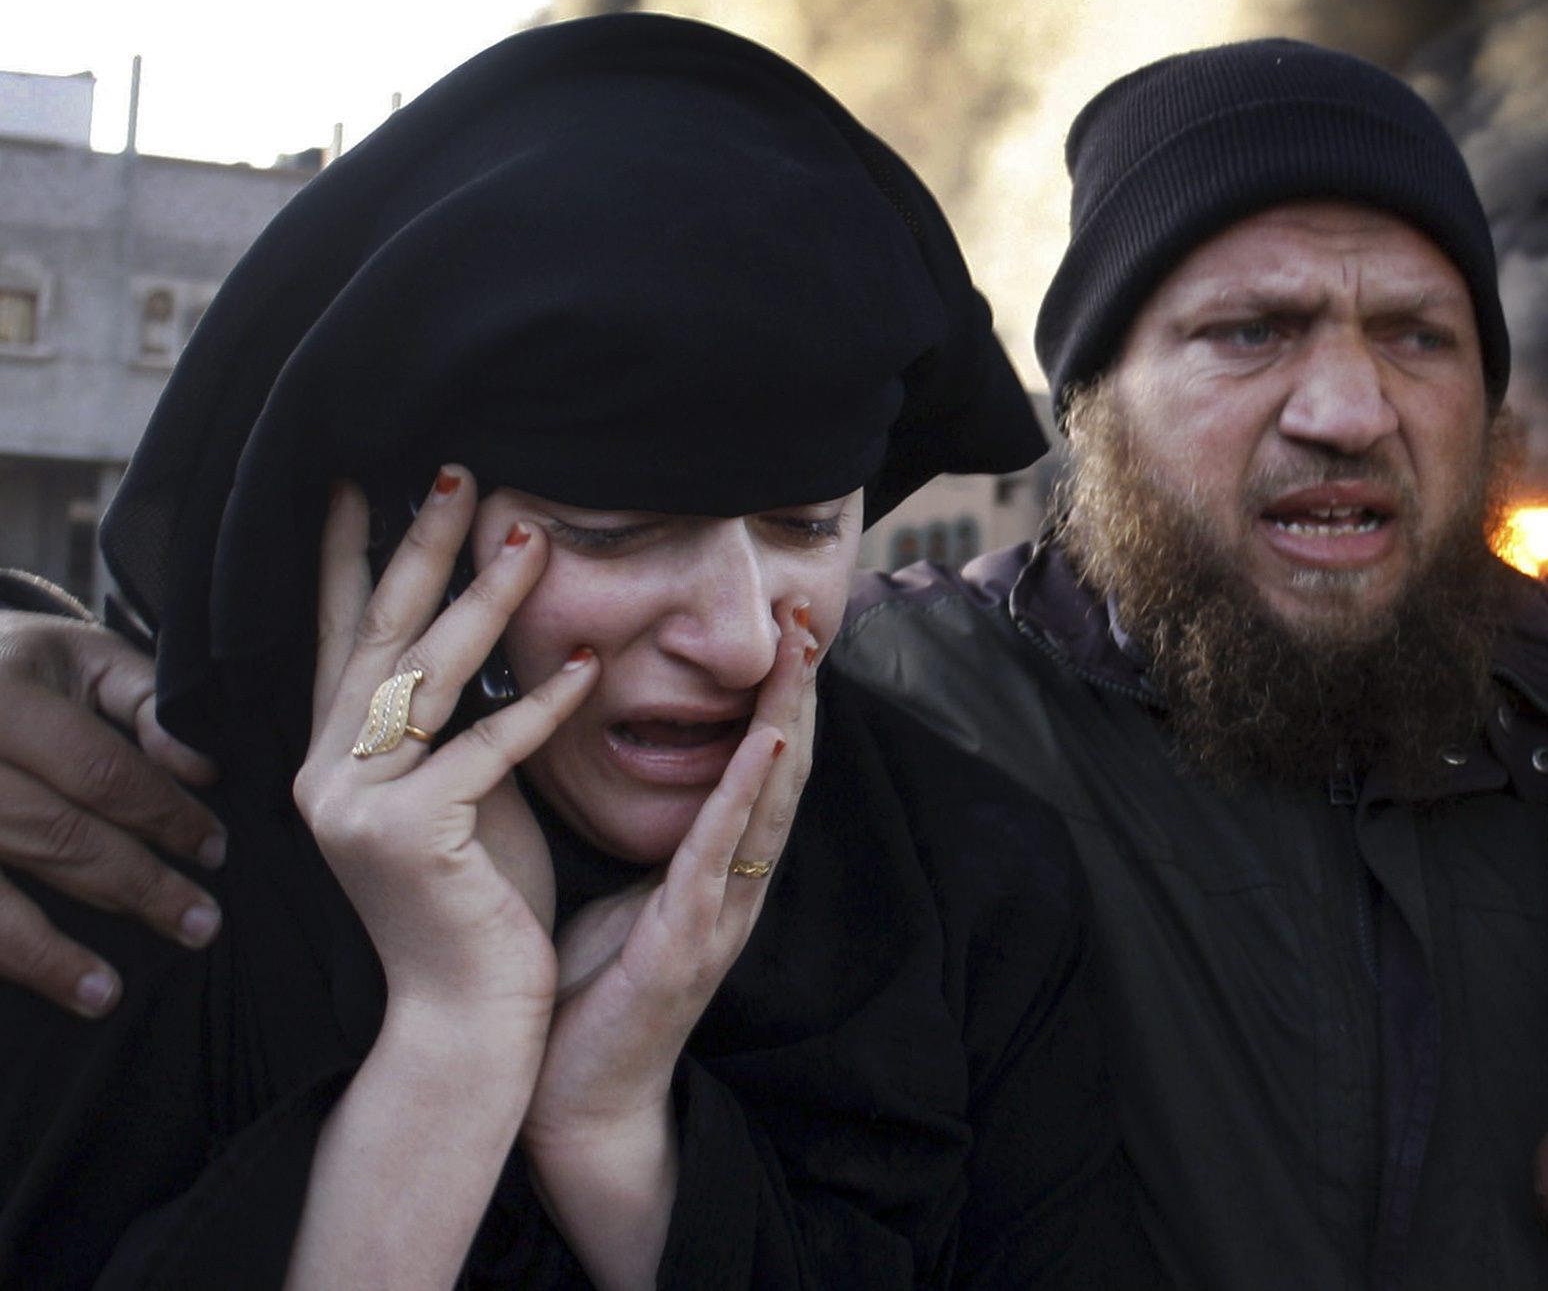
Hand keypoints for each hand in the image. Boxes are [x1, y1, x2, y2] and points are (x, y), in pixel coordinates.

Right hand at [0, 610, 223, 1015]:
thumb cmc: (14, 669)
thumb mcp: (80, 658)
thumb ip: (146, 702)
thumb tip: (200, 769)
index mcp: (2, 698)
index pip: (101, 771)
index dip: (165, 815)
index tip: (215, 850)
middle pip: (53, 836)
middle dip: (134, 886)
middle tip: (200, 924)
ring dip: (48, 952)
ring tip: (107, 995)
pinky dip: (0, 954)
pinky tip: (38, 984)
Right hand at [293, 471, 598, 1026]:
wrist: (468, 1013)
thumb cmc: (476, 894)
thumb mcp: (459, 786)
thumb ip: (449, 717)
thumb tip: (479, 620)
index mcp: (332, 756)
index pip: (339, 633)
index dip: (345, 554)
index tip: (359, 477)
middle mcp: (324, 772)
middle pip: (380, 635)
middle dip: (419, 546)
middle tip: (458, 468)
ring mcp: (355, 805)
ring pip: (427, 678)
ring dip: (485, 601)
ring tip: (531, 535)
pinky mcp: (406, 837)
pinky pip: (483, 750)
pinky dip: (539, 706)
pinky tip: (589, 664)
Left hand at [517, 603, 817, 1286]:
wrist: (568, 1103)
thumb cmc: (587, 994)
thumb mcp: (620, 889)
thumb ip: (647, 832)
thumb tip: (622, 756)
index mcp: (717, 869)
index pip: (761, 764)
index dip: (782, 693)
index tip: (791, 622)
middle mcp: (736, 884)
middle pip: (785, 768)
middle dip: (800, 688)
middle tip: (814, 610)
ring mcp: (722, 914)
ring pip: (770, 799)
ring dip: (790, 720)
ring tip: (803, 654)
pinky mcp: (687, 945)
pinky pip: (724, 854)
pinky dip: (746, 792)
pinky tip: (764, 742)